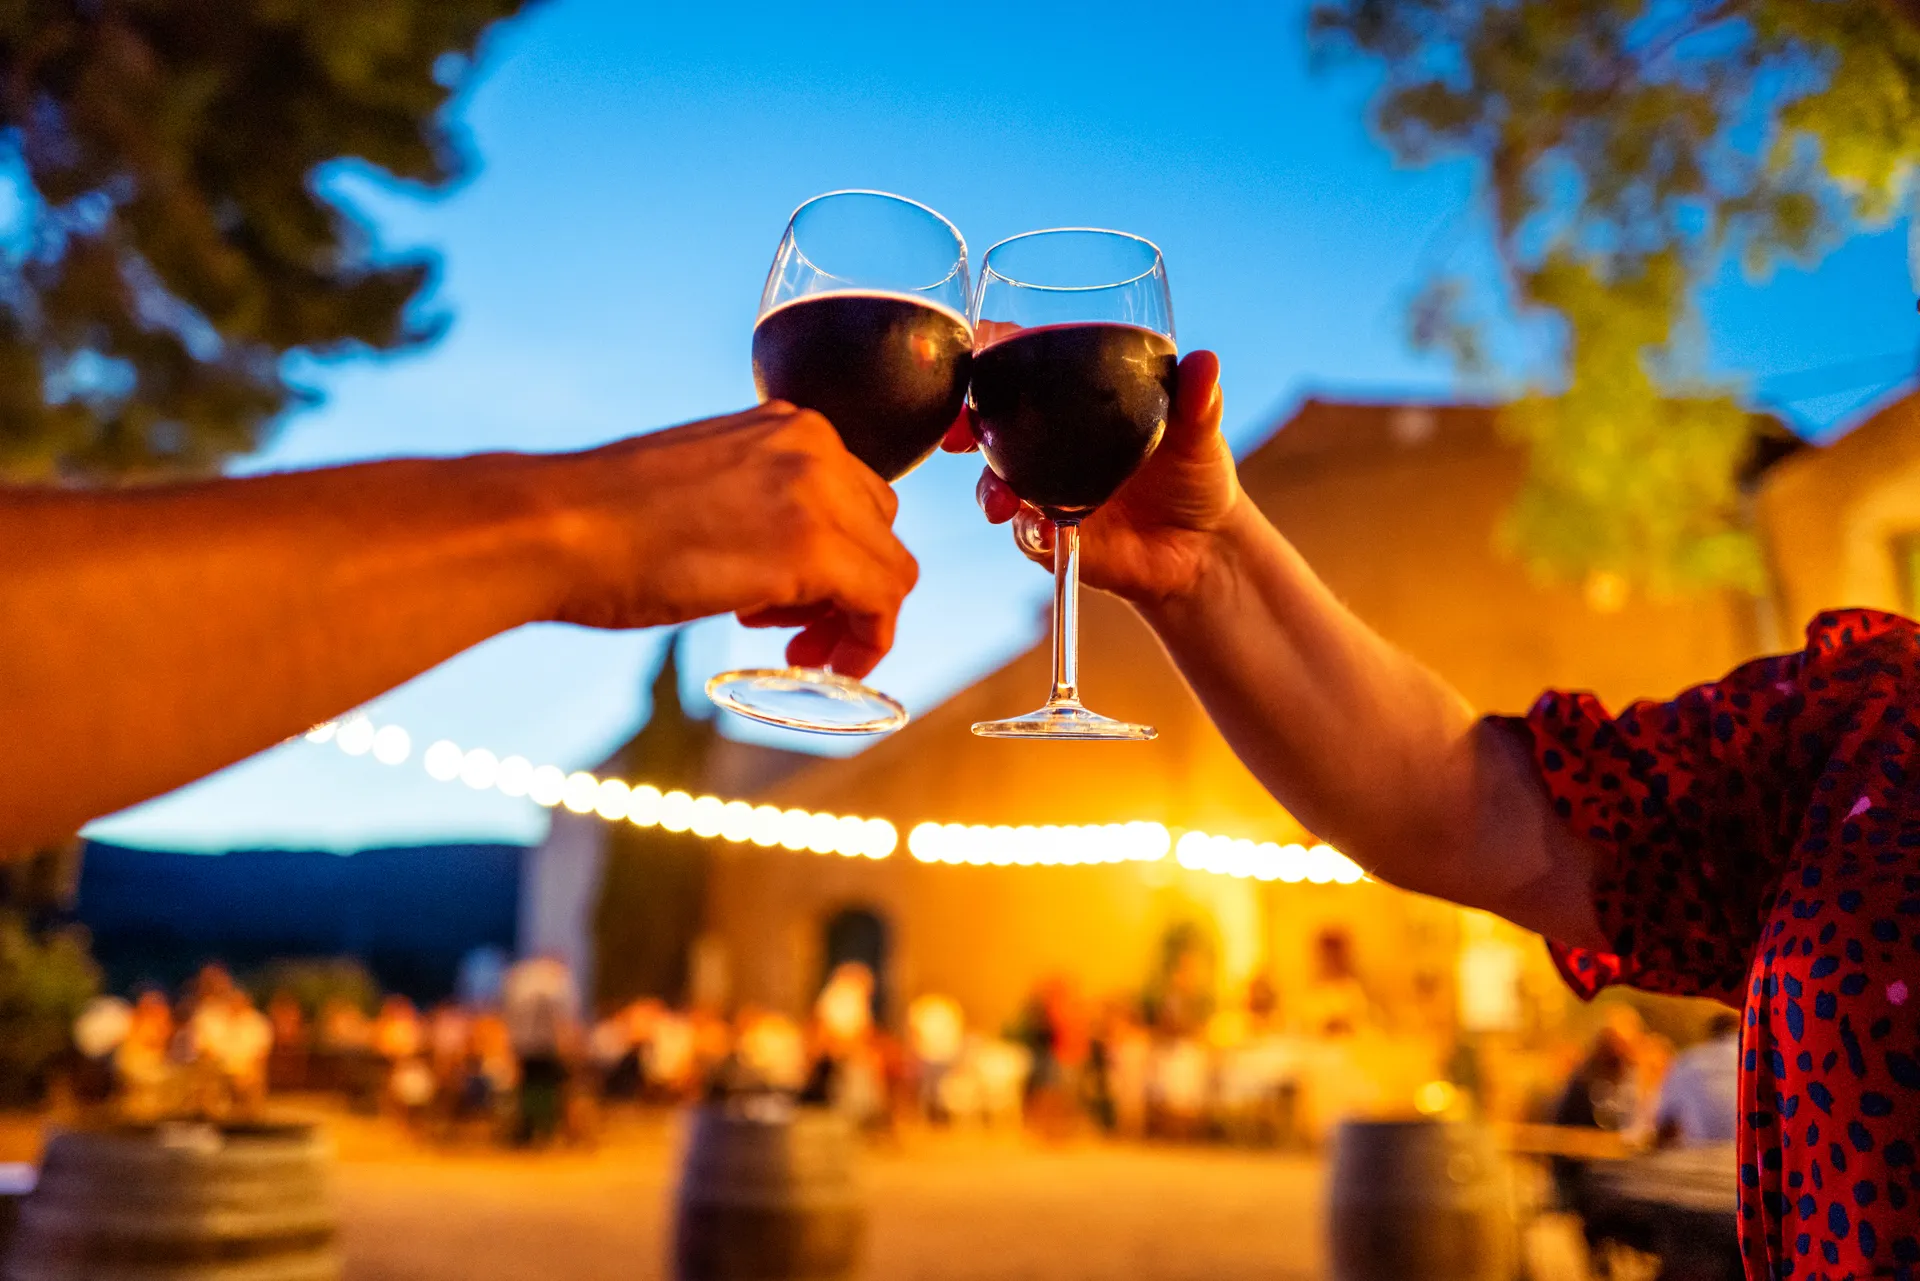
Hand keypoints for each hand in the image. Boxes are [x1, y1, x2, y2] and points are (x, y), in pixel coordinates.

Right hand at [545, 402, 917, 677]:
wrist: (553, 528)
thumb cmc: (604, 521)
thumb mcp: (705, 488)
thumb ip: (760, 504)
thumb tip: (789, 559)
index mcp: (786, 425)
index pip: (855, 497)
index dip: (836, 559)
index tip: (793, 604)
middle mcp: (815, 445)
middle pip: (879, 531)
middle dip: (849, 589)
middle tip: (795, 636)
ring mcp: (818, 493)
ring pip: (890, 570)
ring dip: (856, 621)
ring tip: (798, 654)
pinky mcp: (814, 549)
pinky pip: (882, 603)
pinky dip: (866, 643)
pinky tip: (816, 664)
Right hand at [944, 349, 1242, 607]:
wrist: (1201, 548)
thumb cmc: (1195, 473)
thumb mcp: (1200, 431)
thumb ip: (1198, 399)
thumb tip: (1205, 364)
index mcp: (1074, 397)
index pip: (1018, 360)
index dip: (985, 352)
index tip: (973, 352)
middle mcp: (1047, 438)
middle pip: (985, 419)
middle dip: (959, 422)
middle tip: (957, 434)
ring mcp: (1041, 487)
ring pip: (993, 478)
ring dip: (988, 486)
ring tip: (1001, 503)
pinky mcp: (1048, 533)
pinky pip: (1024, 530)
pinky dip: (1026, 530)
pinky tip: (1042, 531)